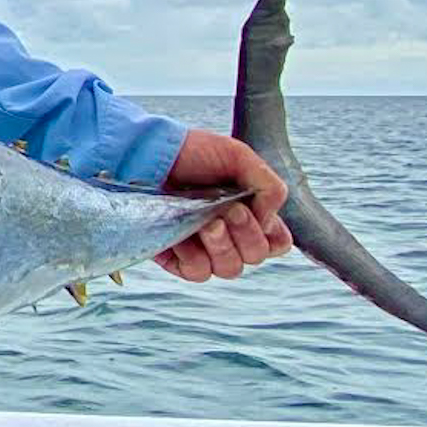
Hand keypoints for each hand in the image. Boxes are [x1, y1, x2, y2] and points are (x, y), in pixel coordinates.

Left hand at [153, 128, 293, 281]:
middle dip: (247, 234)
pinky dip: (195, 256)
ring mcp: (204, 249)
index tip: (253, 209)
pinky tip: (183, 235)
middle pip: (255, 257)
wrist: (150, 153)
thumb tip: (270, 222)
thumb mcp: (239, 157)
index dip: (271, 233)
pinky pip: (197, 272)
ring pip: (229, 269)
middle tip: (230, 210)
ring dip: (223, 246)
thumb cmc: (194, 153)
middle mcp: (230, 237)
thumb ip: (269, 186)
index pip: (276, 243)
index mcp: (251, 216)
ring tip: (207, 222)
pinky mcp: (177, 258)